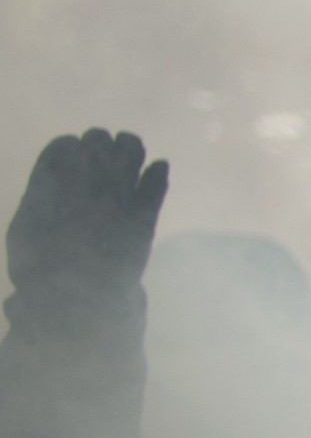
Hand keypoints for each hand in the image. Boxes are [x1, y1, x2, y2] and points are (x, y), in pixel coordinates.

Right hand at [9, 128, 169, 293]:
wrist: (77, 296)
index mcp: (52, 181)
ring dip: (130, 146)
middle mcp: (86, 181)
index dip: (72, 148)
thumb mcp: (25, 225)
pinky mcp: (144, 215)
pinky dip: (158, 173)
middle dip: (100, 144)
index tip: (76, 157)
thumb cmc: (40, 263)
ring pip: (130, 150)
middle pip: (99, 141)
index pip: (66, 145)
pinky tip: (159, 167)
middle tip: (102, 155)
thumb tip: (59, 167)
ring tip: (128, 150)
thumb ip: (41, 193)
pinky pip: (156, 184)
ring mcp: (118, 195)